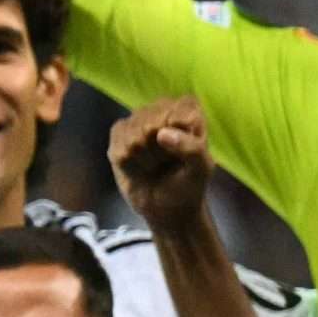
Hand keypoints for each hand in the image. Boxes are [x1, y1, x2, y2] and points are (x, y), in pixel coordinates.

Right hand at [107, 96, 214, 236]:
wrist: (165, 208)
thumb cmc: (188, 185)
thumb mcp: (201, 169)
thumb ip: (191, 148)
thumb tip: (161, 133)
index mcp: (190, 113)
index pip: (179, 108)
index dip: (177, 129)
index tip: (183, 149)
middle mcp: (163, 110)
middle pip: (152, 119)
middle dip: (156, 147)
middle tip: (166, 162)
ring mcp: (139, 120)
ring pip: (132, 129)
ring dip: (141, 155)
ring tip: (152, 165)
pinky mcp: (119, 134)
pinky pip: (117, 136)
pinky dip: (125, 156)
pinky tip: (135, 165)